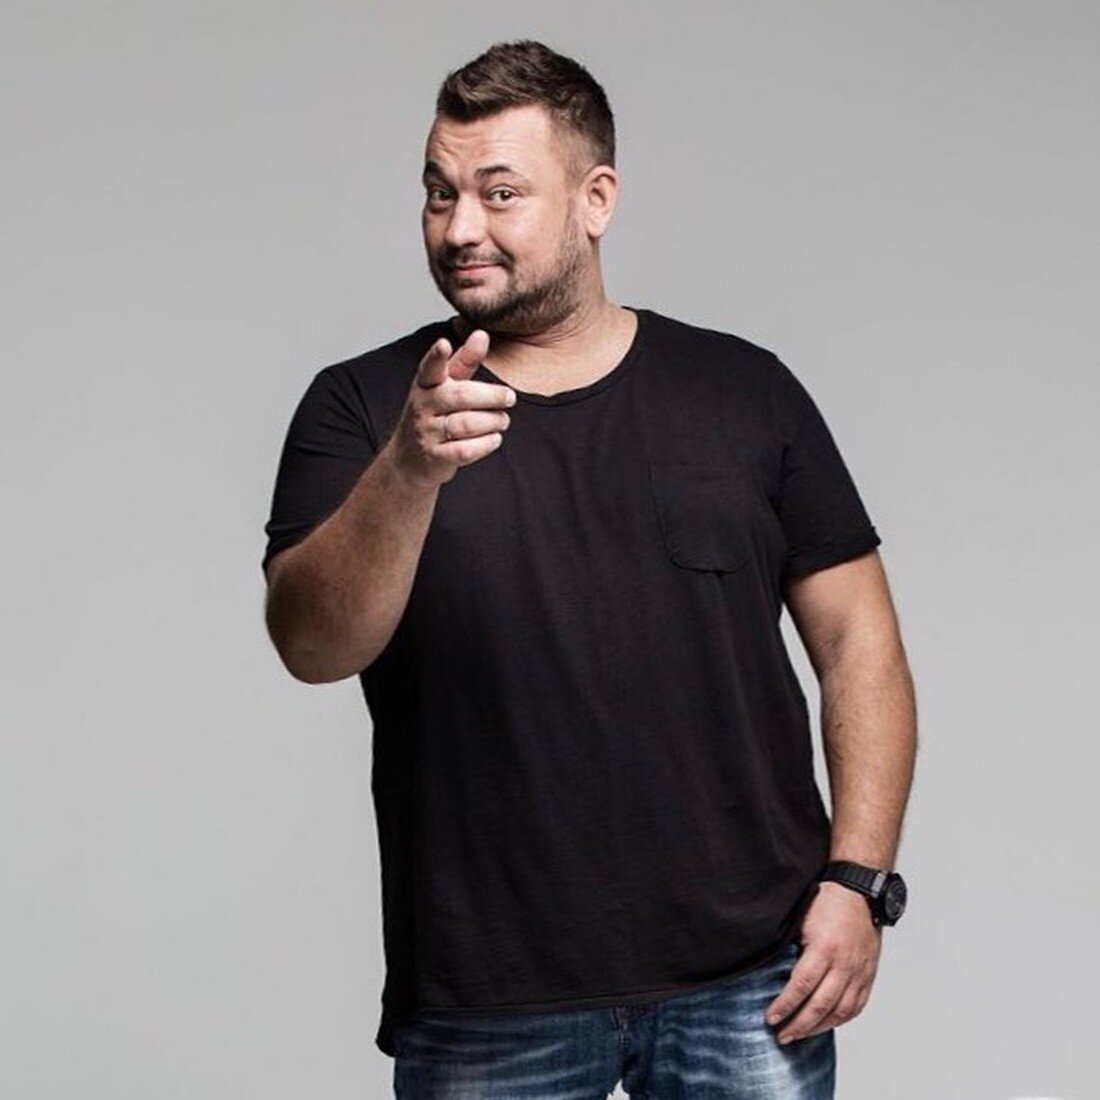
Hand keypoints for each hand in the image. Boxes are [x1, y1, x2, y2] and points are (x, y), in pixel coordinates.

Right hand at [385, 327, 515, 487]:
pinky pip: (466, 450)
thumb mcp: (444, 385)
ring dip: (492, 421)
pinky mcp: (436, 457)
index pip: (430, 368)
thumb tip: (481, 334)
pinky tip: (495, 438)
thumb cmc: (433, 415)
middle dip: (491, 396)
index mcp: (425, 385)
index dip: (437, 357)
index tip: (444, 344)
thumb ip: (464, 361)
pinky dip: (486, 444)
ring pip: (467, 424)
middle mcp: (423, 407)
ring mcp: (427, 433)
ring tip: (503, 419)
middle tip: (510, 397)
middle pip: (461, 397)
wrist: (407, 459)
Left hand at [764, 881, 882, 1043]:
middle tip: (782, 1035)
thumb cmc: (826, 901)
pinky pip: (856, 1006)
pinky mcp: (868, 975)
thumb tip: (769, 970)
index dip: (785, 1006)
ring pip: (840, 1011)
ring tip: (800, 1034)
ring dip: (819, 1027)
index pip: (802, 986)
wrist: (859, 890)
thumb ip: (790, 947)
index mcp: (824, 948)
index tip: (771, 1019)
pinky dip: (840, 1020)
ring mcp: (859, 971)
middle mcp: (844, 964)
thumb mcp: (801, 920)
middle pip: (820, 1005)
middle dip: (799, 1024)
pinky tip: (826, 1024)